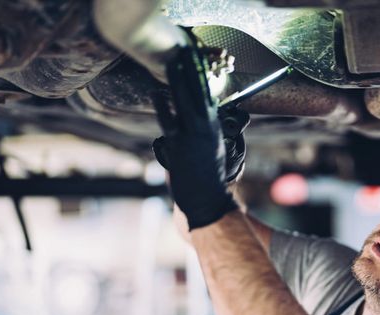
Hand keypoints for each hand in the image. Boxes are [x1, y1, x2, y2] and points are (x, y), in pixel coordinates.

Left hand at [151, 44, 237, 229]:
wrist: (205, 198)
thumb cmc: (214, 175)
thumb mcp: (221, 148)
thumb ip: (216, 128)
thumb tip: (216, 113)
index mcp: (214, 127)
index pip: (208, 94)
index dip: (201, 75)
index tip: (197, 59)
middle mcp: (203, 128)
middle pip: (195, 92)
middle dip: (189, 70)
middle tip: (184, 50)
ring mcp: (188, 136)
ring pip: (181, 102)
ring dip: (176, 81)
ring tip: (172, 63)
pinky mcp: (175, 145)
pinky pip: (168, 121)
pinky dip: (163, 106)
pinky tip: (157, 93)